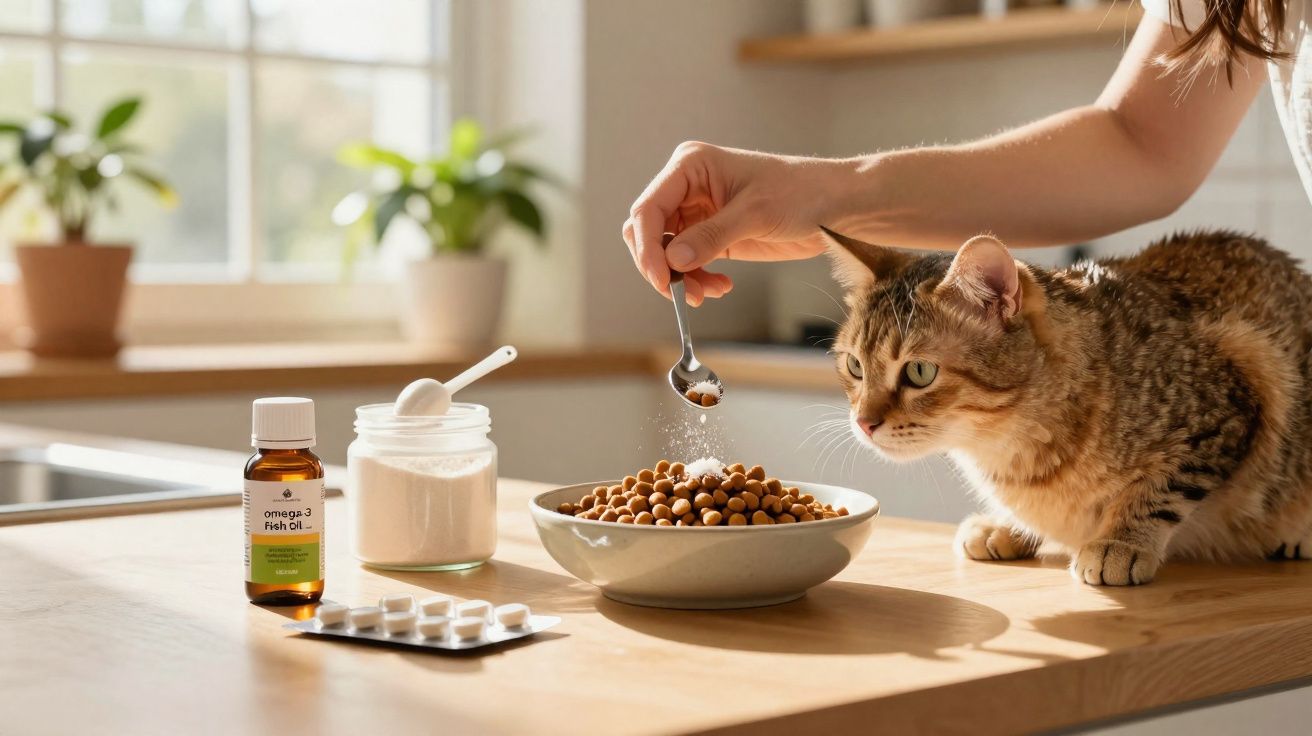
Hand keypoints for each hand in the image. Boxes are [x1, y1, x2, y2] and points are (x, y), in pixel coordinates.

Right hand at [622, 141, 847, 304]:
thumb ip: (711, 236)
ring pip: (665, 253)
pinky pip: (686, 263)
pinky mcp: (710, 235)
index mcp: (690, 166)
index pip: (648, 209)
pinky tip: (719, 286)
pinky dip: (696, 279)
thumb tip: (672, 261)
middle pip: (649, 233)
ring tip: (708, 294)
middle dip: (661, 266)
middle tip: (684, 294)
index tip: (661, 280)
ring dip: (681, 278)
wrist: (833, 207)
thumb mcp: (755, 213)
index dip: (647, 247)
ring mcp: (697, 212)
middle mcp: (686, 187)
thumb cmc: (801, 193)